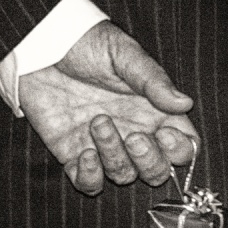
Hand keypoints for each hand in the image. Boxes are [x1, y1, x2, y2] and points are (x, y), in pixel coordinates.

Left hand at [19, 21, 196, 196]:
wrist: (42, 47)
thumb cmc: (89, 44)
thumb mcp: (125, 55)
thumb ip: (154, 81)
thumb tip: (185, 103)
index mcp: (155, 110)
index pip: (183, 144)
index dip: (180, 149)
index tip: (164, 133)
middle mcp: (134, 131)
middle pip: (158, 170)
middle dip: (150, 162)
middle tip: (133, 136)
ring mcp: (105, 145)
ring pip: (125, 176)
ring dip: (114, 157)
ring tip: (97, 121)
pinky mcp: (73, 153)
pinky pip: (89, 184)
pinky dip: (90, 177)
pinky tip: (84, 153)